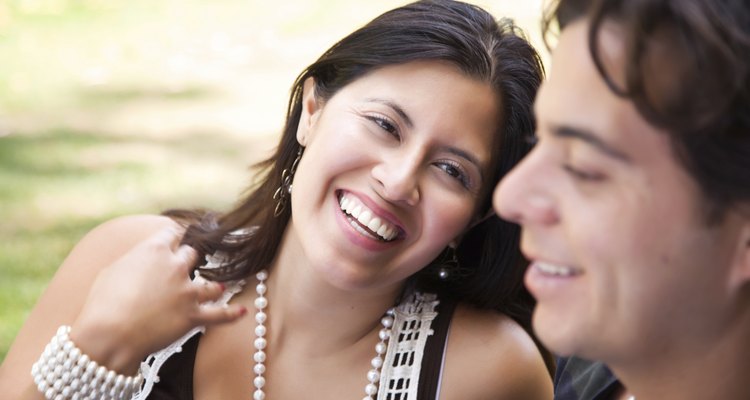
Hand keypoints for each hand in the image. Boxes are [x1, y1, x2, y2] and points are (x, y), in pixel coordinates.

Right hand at [69, 227, 245, 373]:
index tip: (177, 237)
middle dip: (188, 260)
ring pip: (211, 282)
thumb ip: (132, 261)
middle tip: (187, 264)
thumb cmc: (101, 304)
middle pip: (192, 255)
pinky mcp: (193, 316)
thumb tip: (140, 261)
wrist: (109, 334)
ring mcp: (188, 291)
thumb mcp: (111, 270)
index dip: (175, 235)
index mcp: (154, 250)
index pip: (172, 233)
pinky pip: (220, 314)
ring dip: (212, 285)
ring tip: (216, 286)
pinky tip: (242, 311)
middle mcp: (175, 266)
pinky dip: (232, 314)